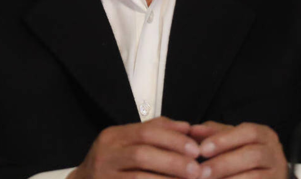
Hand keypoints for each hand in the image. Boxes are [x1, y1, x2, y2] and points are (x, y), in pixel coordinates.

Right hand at [71, 117, 202, 178]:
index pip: (146, 132)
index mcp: (113, 136)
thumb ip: (156, 131)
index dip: (173, 140)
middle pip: (142, 154)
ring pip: (139, 178)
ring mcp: (104, 176)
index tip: (195, 149)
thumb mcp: (128, 141)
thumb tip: (186, 127)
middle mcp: (106, 155)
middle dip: (173, 162)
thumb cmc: (112, 162)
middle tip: (197, 170)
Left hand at [189, 121, 288, 178]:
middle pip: (252, 155)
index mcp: (264, 135)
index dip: (224, 139)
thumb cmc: (245, 157)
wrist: (268, 177)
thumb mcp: (233, 141)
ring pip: (255, 176)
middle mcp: (274, 153)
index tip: (202, 149)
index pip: (248, 132)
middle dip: (223, 164)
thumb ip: (214, 134)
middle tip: (200, 171)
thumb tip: (193, 130)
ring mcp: (277, 173)